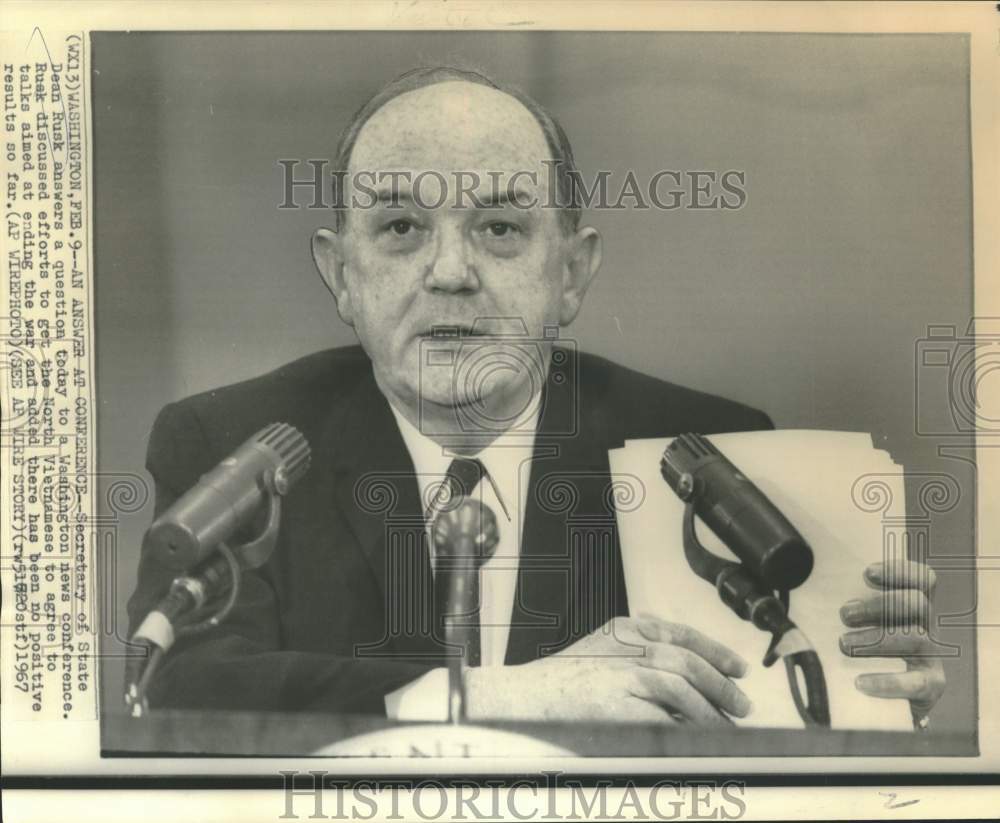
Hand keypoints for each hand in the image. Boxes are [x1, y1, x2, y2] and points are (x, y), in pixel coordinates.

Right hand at [465, 615, 752, 725]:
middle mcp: (624, 647)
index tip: (737, 667)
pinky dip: (688, 726)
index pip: (679, 633)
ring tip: (726, 723)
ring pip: (680, 685)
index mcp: (622, 630)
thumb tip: (674, 653)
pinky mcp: (617, 705)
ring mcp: (621, 675)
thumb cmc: (557, 682)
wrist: (521, 698)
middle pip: (685, 659)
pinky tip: (701, 736)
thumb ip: (631, 644)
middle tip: (741, 702)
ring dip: (710, 706)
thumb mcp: (597, 649)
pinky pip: (665, 716)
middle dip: (719, 681)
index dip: (713, 649)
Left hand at [839, 560, 945, 724]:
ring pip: (916, 638)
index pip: (922, 579)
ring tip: (844, 645)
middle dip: (878, 605)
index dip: (899, 572)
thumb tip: (803, 589)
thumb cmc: (861, 648)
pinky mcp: (930, 685)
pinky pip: (917, 683)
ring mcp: (930, 656)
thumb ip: (843, 605)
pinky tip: (861, 682)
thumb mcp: (856, 622)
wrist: (882, 699)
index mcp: (911, 606)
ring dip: (877, 639)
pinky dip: (887, 682)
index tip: (867, 574)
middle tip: (845, 614)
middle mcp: (925, 626)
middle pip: (917, 604)